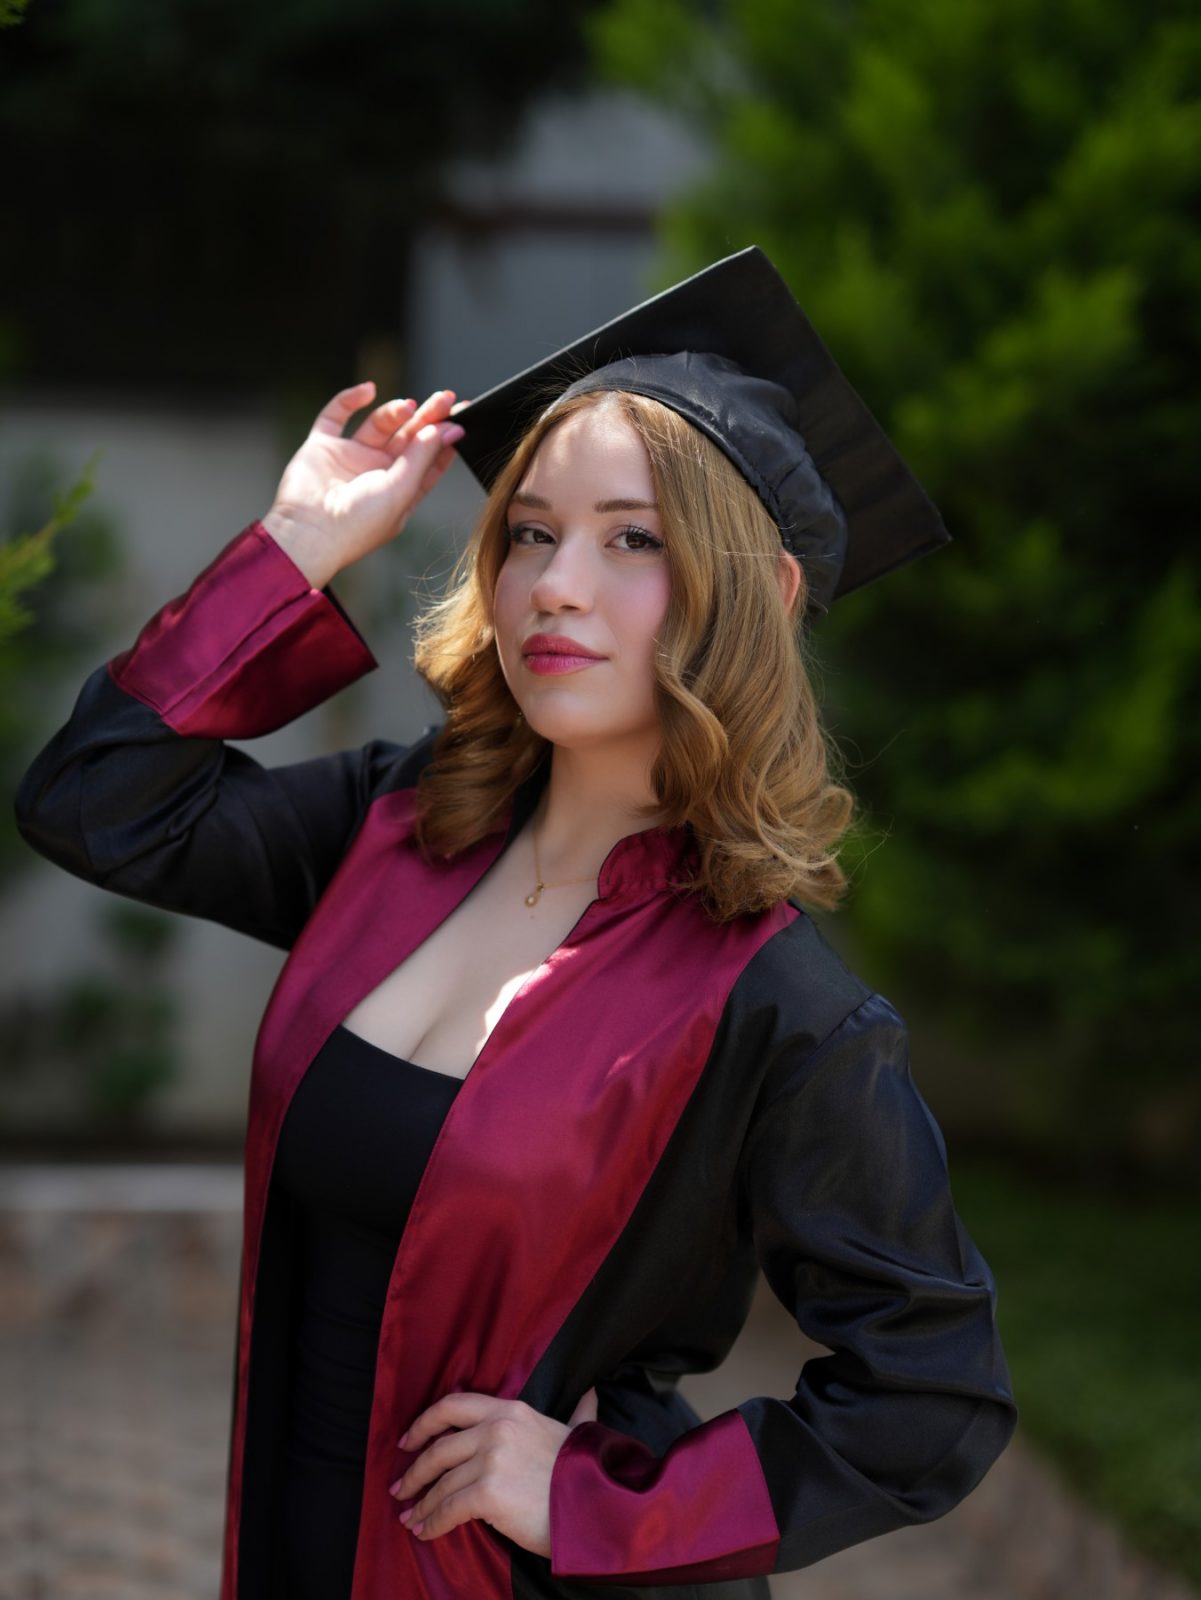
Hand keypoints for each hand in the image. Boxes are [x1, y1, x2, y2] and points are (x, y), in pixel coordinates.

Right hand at [260, 382, 465, 588]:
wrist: (309, 534)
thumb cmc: (358, 524)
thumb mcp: (400, 491)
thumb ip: (421, 457)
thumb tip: (445, 429)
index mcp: (400, 492)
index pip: (428, 461)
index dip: (444, 440)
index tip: (461, 418)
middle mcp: (377, 473)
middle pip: (408, 438)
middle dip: (428, 418)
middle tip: (446, 398)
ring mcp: (350, 458)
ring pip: (379, 425)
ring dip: (394, 412)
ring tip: (408, 406)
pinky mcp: (322, 447)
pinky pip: (336, 415)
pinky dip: (350, 399)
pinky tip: (368, 390)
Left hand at [389, 1386, 598, 1557]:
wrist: (597, 1504)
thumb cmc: (586, 1471)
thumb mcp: (575, 1431)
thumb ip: (576, 1413)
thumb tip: (590, 1395)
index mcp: (510, 1409)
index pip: (453, 1406)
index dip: (424, 1423)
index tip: (407, 1440)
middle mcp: (496, 1429)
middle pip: (439, 1448)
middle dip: (415, 1471)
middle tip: (400, 1488)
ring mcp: (490, 1460)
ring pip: (442, 1483)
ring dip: (422, 1504)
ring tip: (411, 1518)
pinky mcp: (488, 1493)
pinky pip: (449, 1509)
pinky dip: (432, 1523)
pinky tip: (425, 1532)